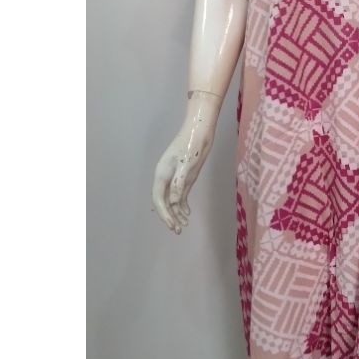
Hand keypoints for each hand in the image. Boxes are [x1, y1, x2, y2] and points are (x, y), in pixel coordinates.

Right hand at [151, 92, 220, 232]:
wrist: (200, 128)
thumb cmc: (193, 143)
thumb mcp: (188, 164)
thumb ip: (179, 183)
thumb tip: (173, 202)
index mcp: (162, 173)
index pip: (159, 199)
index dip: (165, 214)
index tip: (173, 225)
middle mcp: (165, 176)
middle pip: (163, 201)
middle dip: (169, 217)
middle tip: (178, 230)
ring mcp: (174, 176)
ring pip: (171, 200)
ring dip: (175, 213)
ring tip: (183, 226)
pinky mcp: (184, 175)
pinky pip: (179, 194)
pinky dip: (182, 205)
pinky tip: (187, 214)